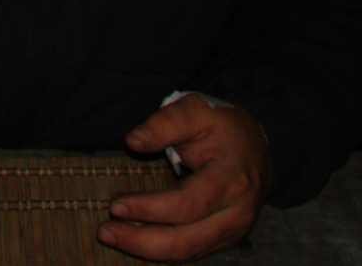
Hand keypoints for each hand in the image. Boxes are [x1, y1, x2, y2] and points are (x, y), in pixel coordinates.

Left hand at [97, 94, 270, 261]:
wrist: (256, 145)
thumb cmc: (223, 126)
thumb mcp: (196, 110)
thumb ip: (165, 123)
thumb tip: (133, 141)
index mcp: (232, 178)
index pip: (187, 204)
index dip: (150, 208)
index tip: (116, 205)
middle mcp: (237, 212)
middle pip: (187, 240)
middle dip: (142, 241)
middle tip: (105, 230)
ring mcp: (234, 230)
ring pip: (188, 252)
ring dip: (147, 250)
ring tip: (114, 236)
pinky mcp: (226, 238)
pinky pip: (191, 251)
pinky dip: (162, 250)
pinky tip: (136, 241)